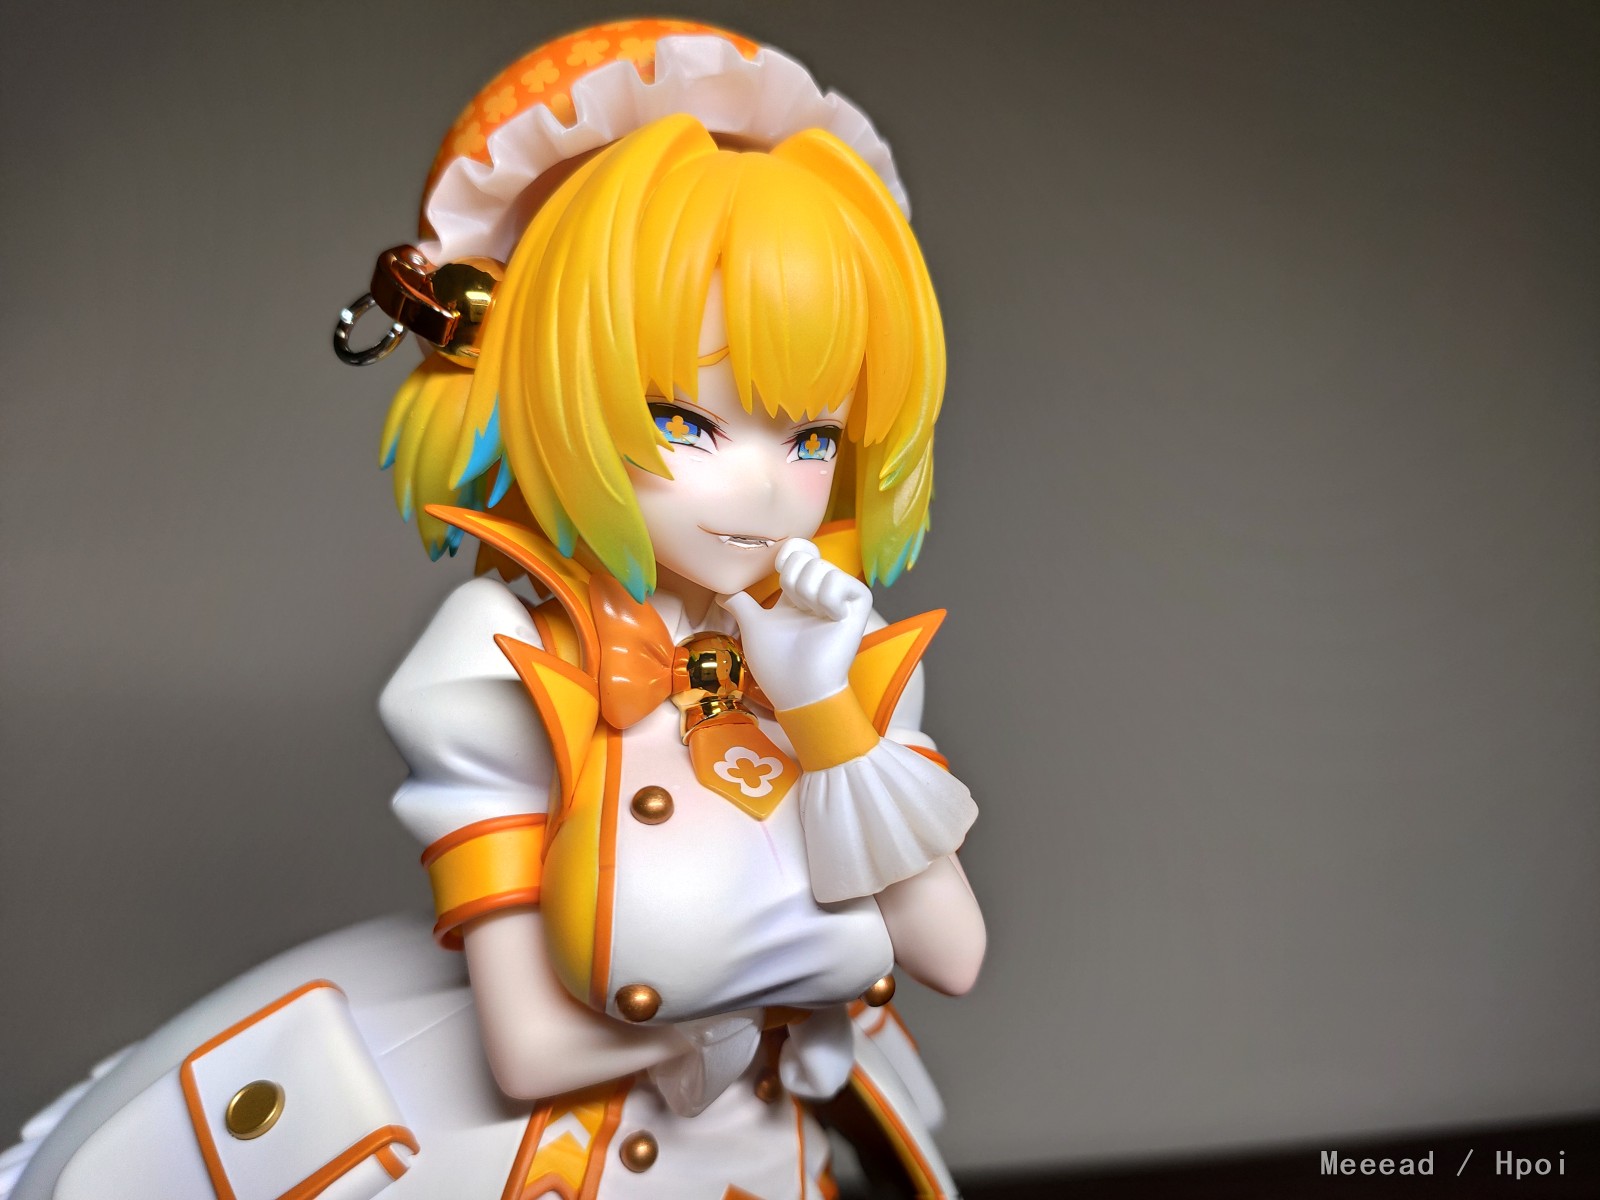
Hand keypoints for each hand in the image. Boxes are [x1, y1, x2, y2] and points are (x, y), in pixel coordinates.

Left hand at [718, 539, 872, 710]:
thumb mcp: (754, 626)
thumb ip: (740, 604)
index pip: (800, 548)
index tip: (778, 571)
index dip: (787, 553)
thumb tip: (720, 592)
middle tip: (797, 610)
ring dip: (807, 595)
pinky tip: (830, 619)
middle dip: (791, 582)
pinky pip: (839, 580)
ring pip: (819, 567)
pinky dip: (828, 600)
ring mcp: (840, 595)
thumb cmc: (777, 663)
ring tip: (812, 619)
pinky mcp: (858, 603)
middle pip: (805, 555)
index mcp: (799, 590)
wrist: (799, 690)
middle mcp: (821, 588)